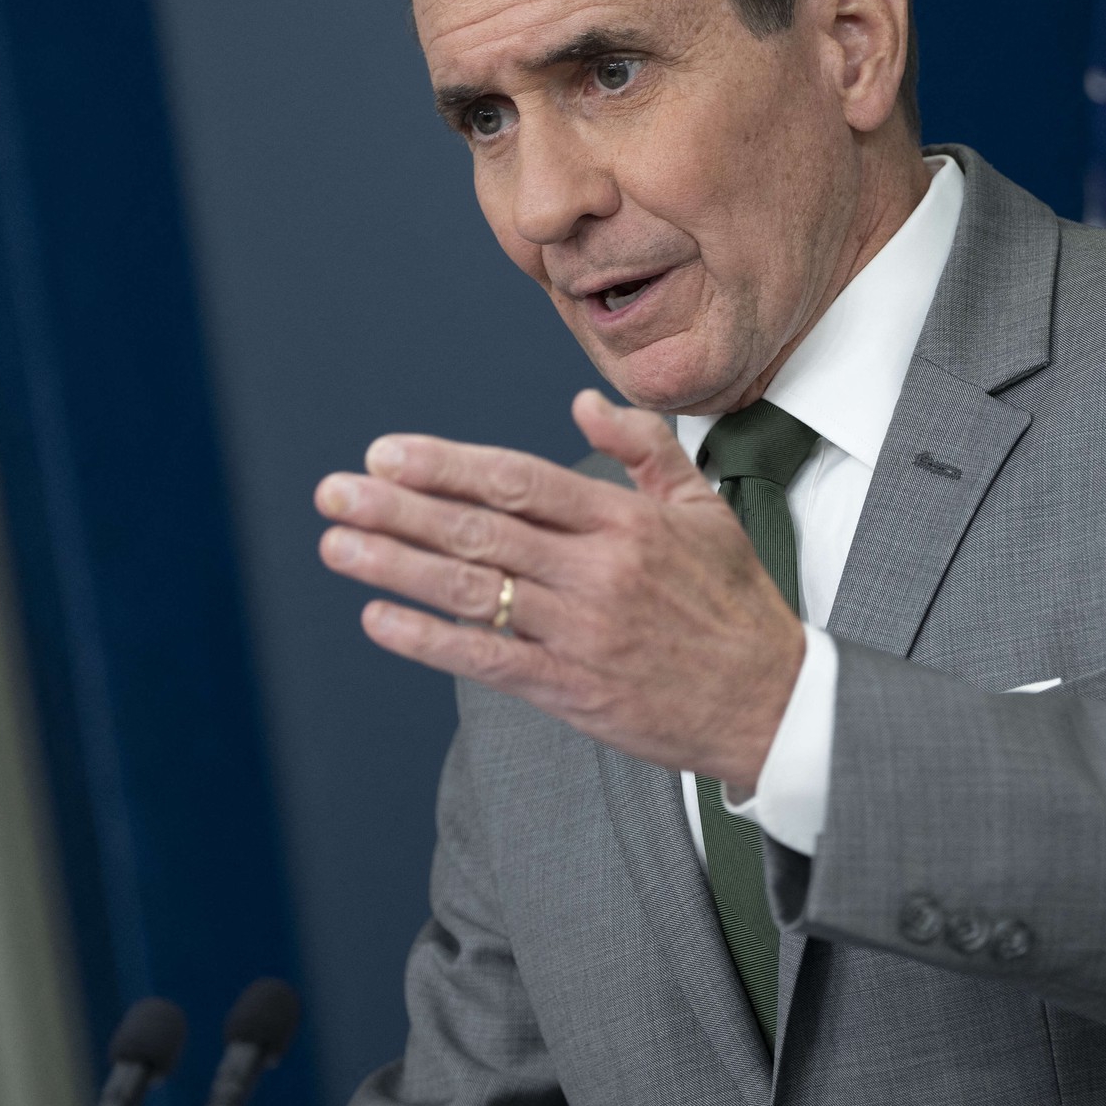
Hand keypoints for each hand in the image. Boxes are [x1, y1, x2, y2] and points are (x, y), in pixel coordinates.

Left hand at [315, 389, 804, 789]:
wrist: (771, 702)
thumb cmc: (736, 602)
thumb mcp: (705, 508)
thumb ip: (642, 448)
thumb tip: (581, 403)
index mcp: (626, 521)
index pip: (518, 480)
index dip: (446, 465)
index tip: (387, 454)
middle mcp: (598, 572)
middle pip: (480, 529)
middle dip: (397, 509)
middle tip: (334, 491)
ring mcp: (581, 633)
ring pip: (472, 591)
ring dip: (395, 566)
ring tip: (337, 545)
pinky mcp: (572, 690)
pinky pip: (486, 660)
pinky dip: (428, 639)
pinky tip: (378, 619)